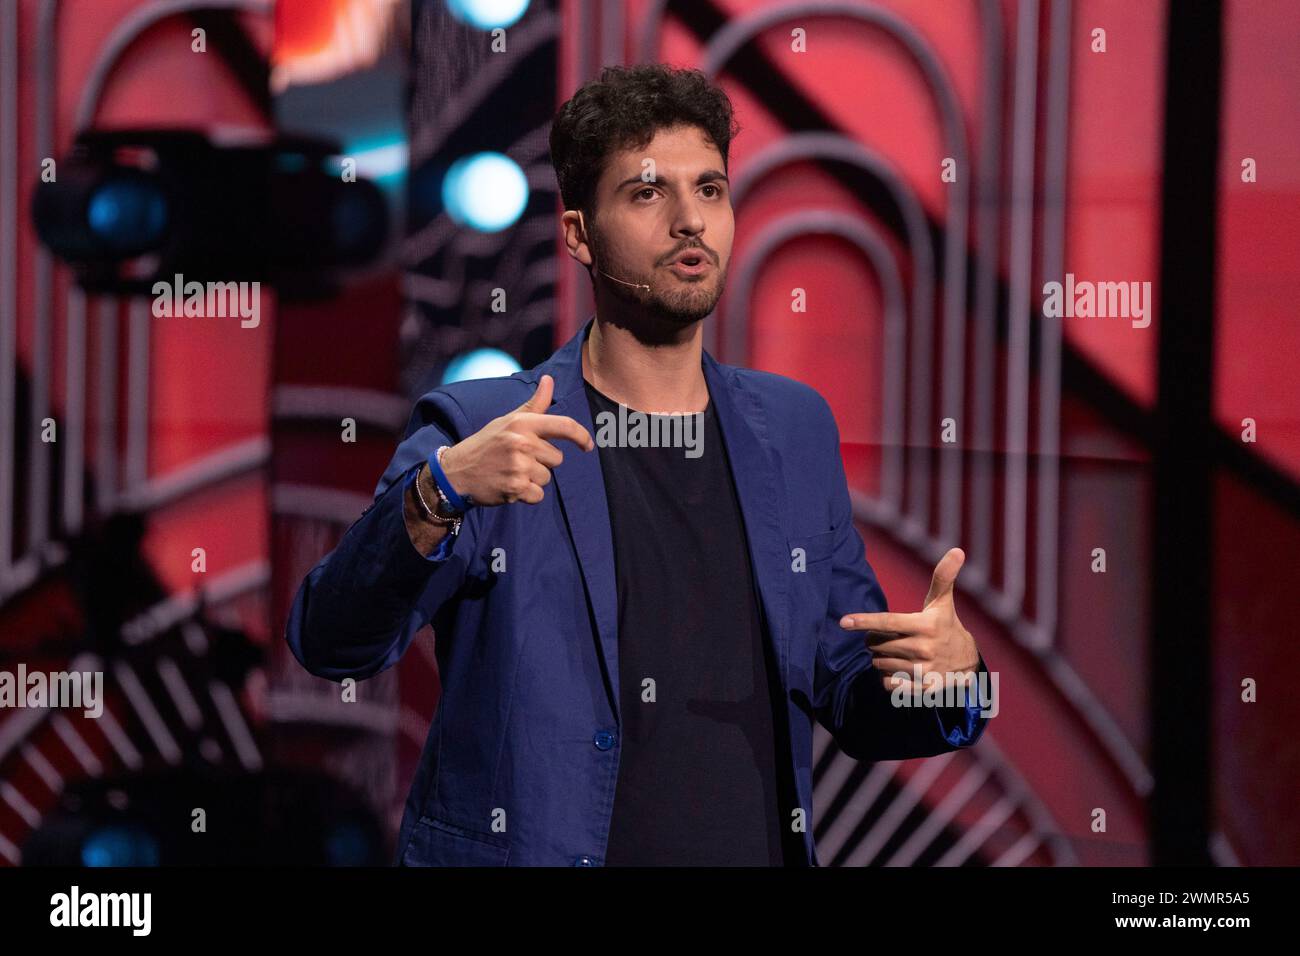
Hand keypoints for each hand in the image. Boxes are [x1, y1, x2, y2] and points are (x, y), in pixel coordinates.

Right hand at [439, 374, 593, 505]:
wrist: (456, 472)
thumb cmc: (487, 444)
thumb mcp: (508, 420)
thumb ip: (534, 405)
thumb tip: (549, 380)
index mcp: (522, 423)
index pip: (564, 425)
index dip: (581, 436)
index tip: (588, 445)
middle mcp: (522, 442)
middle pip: (557, 458)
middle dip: (543, 462)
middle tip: (518, 459)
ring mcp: (518, 466)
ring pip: (547, 478)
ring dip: (533, 479)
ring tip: (511, 472)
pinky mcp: (515, 488)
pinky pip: (538, 495)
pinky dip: (527, 494)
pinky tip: (510, 486)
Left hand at [838, 547, 979, 690]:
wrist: (968, 663)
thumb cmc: (947, 626)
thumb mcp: (943, 602)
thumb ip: (943, 576)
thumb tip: (957, 550)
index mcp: (926, 625)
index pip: (888, 622)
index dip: (865, 621)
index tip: (843, 622)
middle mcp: (924, 648)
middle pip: (878, 645)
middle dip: (875, 640)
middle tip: (889, 637)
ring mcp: (923, 671)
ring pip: (880, 664)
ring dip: (881, 659)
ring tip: (898, 653)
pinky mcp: (923, 689)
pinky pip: (888, 684)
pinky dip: (887, 678)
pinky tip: (901, 670)